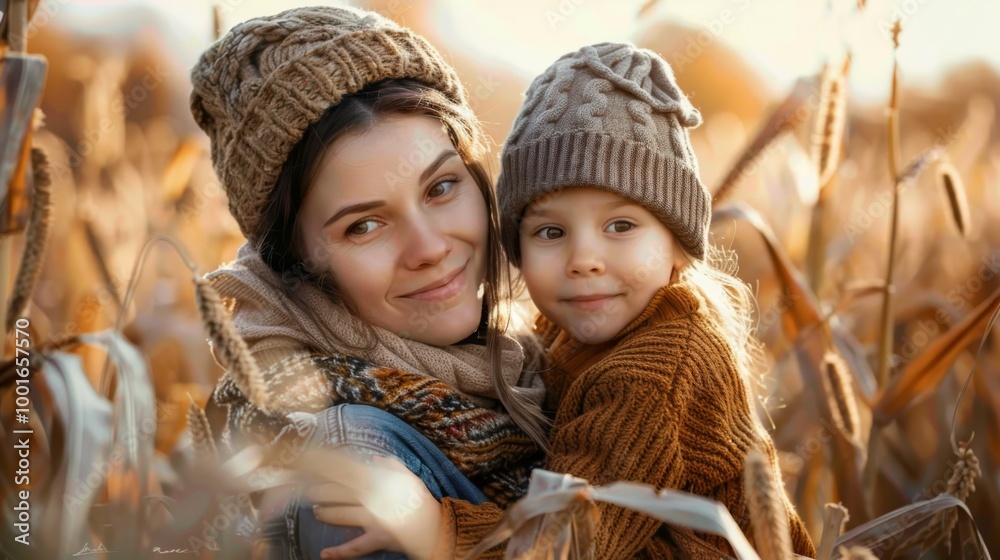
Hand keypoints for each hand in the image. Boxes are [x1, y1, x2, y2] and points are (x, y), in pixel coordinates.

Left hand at [306, 455, 441, 559]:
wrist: (435, 528)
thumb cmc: (422, 501)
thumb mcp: (410, 478)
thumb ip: (393, 466)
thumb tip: (375, 460)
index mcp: (380, 482)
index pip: (349, 471)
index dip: (331, 467)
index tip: (316, 464)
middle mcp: (373, 499)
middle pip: (340, 492)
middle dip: (322, 490)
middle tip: (309, 490)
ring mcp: (373, 519)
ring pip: (343, 515)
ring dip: (327, 513)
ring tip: (317, 511)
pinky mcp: (377, 539)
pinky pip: (355, 547)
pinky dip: (339, 552)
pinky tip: (324, 554)